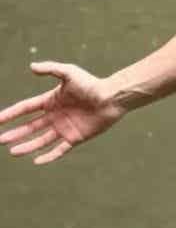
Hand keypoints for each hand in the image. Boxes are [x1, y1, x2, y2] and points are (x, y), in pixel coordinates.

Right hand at [0, 62, 124, 165]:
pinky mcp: (75, 137)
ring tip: (12, 152)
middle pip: (30, 127)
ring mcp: (64, 128)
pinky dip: (49, 156)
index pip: (25, 109)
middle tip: (0, 140)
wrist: (112, 97)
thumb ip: (51, 69)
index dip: (10, 114)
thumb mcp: (69, 73)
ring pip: (41, 140)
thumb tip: (31, 66)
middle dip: (14, 134)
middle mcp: (55, 116)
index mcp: (50, 101)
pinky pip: (59, 150)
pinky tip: (37, 161)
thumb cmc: (91, 84)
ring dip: (27, 146)